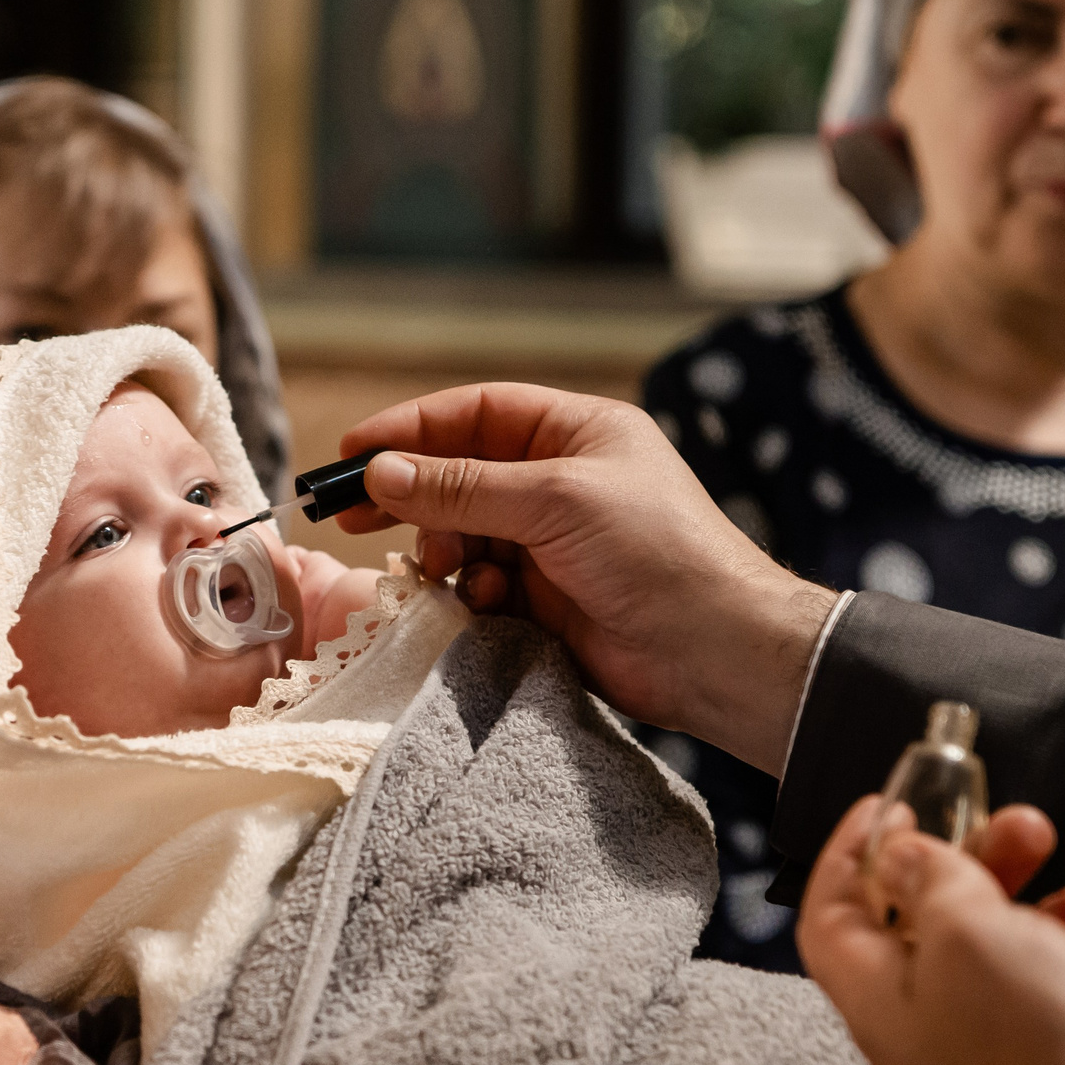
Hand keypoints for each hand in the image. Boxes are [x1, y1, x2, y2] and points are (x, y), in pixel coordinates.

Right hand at [334, 384, 835, 771]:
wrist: (714, 651)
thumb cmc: (655, 553)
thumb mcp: (553, 501)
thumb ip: (460, 488)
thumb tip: (380, 471)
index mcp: (577, 433)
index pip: (475, 414)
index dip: (411, 429)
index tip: (352, 454)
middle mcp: (561, 482)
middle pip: (459, 476)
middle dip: (411, 496)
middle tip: (350, 516)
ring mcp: (552, 543)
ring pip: (463, 536)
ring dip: (445, 553)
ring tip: (446, 571)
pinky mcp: (546, 600)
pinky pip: (480, 587)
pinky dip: (471, 594)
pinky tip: (486, 605)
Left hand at [796, 797, 1064, 1064]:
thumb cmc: (1030, 1036)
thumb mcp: (967, 930)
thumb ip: (930, 881)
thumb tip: (897, 858)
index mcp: (877, 1002)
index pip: (830, 918)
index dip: (850, 854)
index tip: (890, 804)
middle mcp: (924, 1033)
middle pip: (930, 927)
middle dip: (981, 865)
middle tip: (1029, 826)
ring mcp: (991, 1059)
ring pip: (1011, 959)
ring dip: (1056, 911)